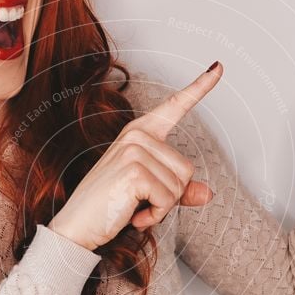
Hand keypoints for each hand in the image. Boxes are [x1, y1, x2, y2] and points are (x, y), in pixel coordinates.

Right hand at [48, 63, 222, 250]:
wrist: (75, 228)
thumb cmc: (109, 209)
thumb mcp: (149, 195)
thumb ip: (178, 192)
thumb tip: (207, 194)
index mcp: (139, 133)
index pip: (174, 107)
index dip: (199, 88)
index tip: (219, 67)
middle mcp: (137, 136)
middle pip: (186, 169)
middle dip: (170, 196)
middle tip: (139, 202)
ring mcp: (134, 150)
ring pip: (179, 186)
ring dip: (161, 208)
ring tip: (133, 208)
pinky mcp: (135, 171)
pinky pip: (168, 199)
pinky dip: (155, 216)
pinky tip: (133, 216)